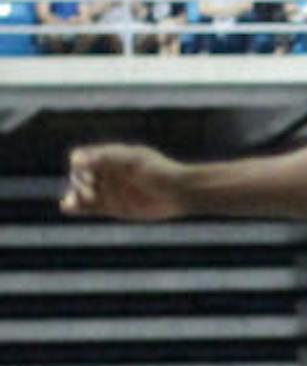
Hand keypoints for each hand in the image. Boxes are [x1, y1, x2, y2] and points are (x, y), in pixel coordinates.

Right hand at [61, 145, 188, 220]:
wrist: (179, 192)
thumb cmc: (157, 171)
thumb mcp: (131, 160)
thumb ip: (103, 157)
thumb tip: (73, 160)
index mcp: (109, 157)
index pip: (81, 158)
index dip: (79, 165)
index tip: (86, 172)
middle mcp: (106, 173)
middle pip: (79, 176)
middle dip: (79, 183)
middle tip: (90, 192)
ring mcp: (109, 191)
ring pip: (82, 193)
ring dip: (74, 196)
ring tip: (73, 202)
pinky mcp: (113, 208)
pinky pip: (90, 208)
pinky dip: (77, 207)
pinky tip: (67, 207)